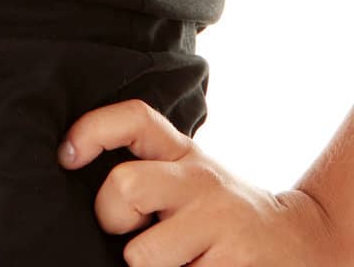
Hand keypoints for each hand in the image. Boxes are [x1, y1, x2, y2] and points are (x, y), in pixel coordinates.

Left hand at [58, 97, 346, 264]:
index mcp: (183, 154)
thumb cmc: (222, 213)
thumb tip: (76, 171)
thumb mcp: (188, 178)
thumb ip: (148, 171)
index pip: (135, 119)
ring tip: (177, 259)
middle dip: (112, 217)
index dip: (92, 130)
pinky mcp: (234, 263)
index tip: (67, 156)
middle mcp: (200, 179)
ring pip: (144, 253)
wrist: (302, 241)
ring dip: (151, 265)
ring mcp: (220, 220)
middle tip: (130, 233)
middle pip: (126, 185)